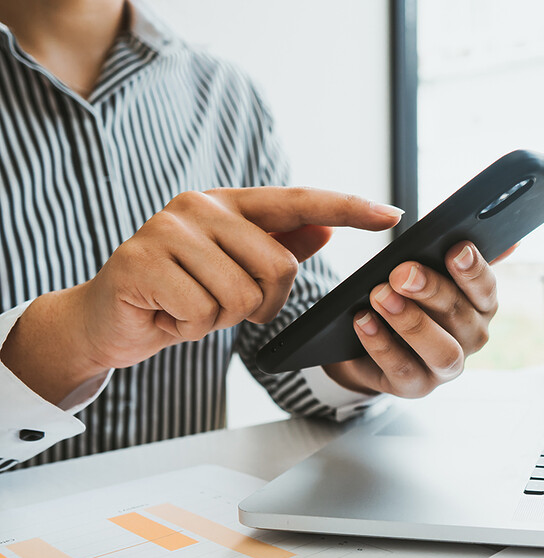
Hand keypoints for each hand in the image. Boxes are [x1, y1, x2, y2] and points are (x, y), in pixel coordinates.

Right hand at [0, 187, 402, 403]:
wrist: (107, 320)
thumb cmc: (176, 294)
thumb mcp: (233, 271)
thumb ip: (277, 246)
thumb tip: (325, 228)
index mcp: (227, 204)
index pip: (300, 201)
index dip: (349, 208)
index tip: (392, 214)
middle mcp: (199, 207)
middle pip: (279, 267)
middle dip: (261, 304)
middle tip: (221, 305)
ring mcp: (168, 230)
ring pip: (243, 296)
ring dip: (222, 319)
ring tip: (190, 307)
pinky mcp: (143, 262)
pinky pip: (205, 313)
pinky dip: (192, 329)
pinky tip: (168, 315)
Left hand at [323, 240, 503, 397]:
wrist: (368, 343)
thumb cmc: (408, 299)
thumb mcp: (430, 270)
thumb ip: (460, 254)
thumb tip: (512, 241)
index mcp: (480, 306)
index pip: (486, 288)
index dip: (473, 269)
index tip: (455, 249)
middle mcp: (471, 338)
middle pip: (460, 316)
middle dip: (432, 291)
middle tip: (402, 272)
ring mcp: (445, 367)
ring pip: (441, 350)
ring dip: (411, 322)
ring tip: (380, 296)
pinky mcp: (416, 386)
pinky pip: (403, 369)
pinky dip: (382, 344)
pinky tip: (363, 320)